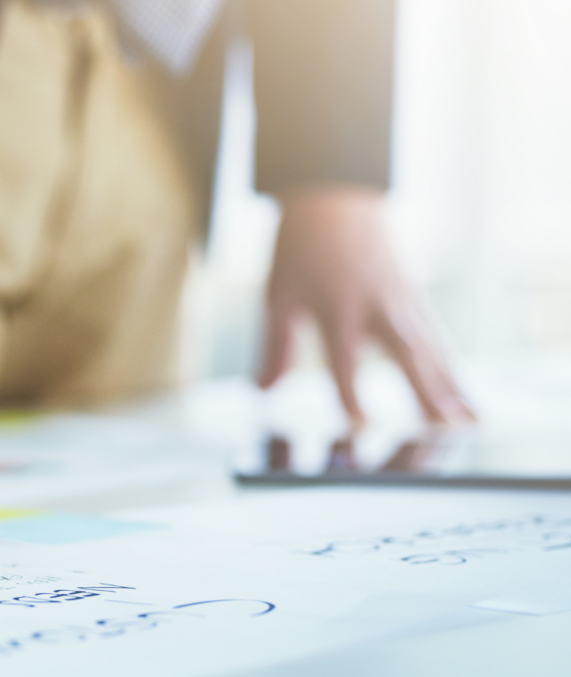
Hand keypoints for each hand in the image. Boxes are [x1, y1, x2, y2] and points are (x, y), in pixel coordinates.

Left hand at [257, 188, 473, 424]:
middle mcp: (376, 305)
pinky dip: (452, 365)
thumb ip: (274, 348)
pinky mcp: (415, 296)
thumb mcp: (277, 295)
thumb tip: (263, 392)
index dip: (351, 394)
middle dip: (427, 394)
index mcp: (336, 306)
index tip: (360, 426)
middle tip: (446, 429)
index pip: (344, 359)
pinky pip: (437, 337)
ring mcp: (402, 300)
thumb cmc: (300, 245)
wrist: (334, 190)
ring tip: (470, 420)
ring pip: (431, 348)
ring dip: (451, 385)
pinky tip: (463, 392)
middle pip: (405, 355)